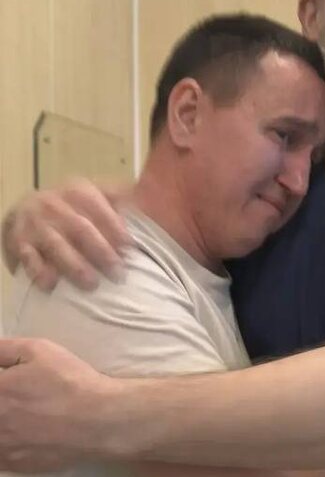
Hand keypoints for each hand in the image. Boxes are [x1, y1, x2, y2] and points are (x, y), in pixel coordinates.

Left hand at [0, 338, 114, 471]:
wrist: (99, 421)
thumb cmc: (69, 381)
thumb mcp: (36, 350)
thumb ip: (2, 349)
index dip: (0, 386)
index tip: (6, 387)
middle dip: (2, 404)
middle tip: (17, 401)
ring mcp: (1, 447)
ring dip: (2, 426)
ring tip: (17, 419)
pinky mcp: (13, 466)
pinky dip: (2, 447)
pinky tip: (14, 437)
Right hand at [2, 180, 129, 290]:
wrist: (26, 210)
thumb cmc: (73, 209)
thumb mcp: (95, 197)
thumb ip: (121, 201)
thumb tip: (153, 203)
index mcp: (79, 191)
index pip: (101, 210)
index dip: (116, 230)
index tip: (131, 250)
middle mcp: (56, 204)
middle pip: (81, 229)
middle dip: (101, 253)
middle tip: (119, 275)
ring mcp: (37, 223)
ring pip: (57, 245)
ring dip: (74, 265)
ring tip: (91, 284)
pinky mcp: (19, 241)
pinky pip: (29, 257)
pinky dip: (38, 270)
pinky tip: (50, 283)